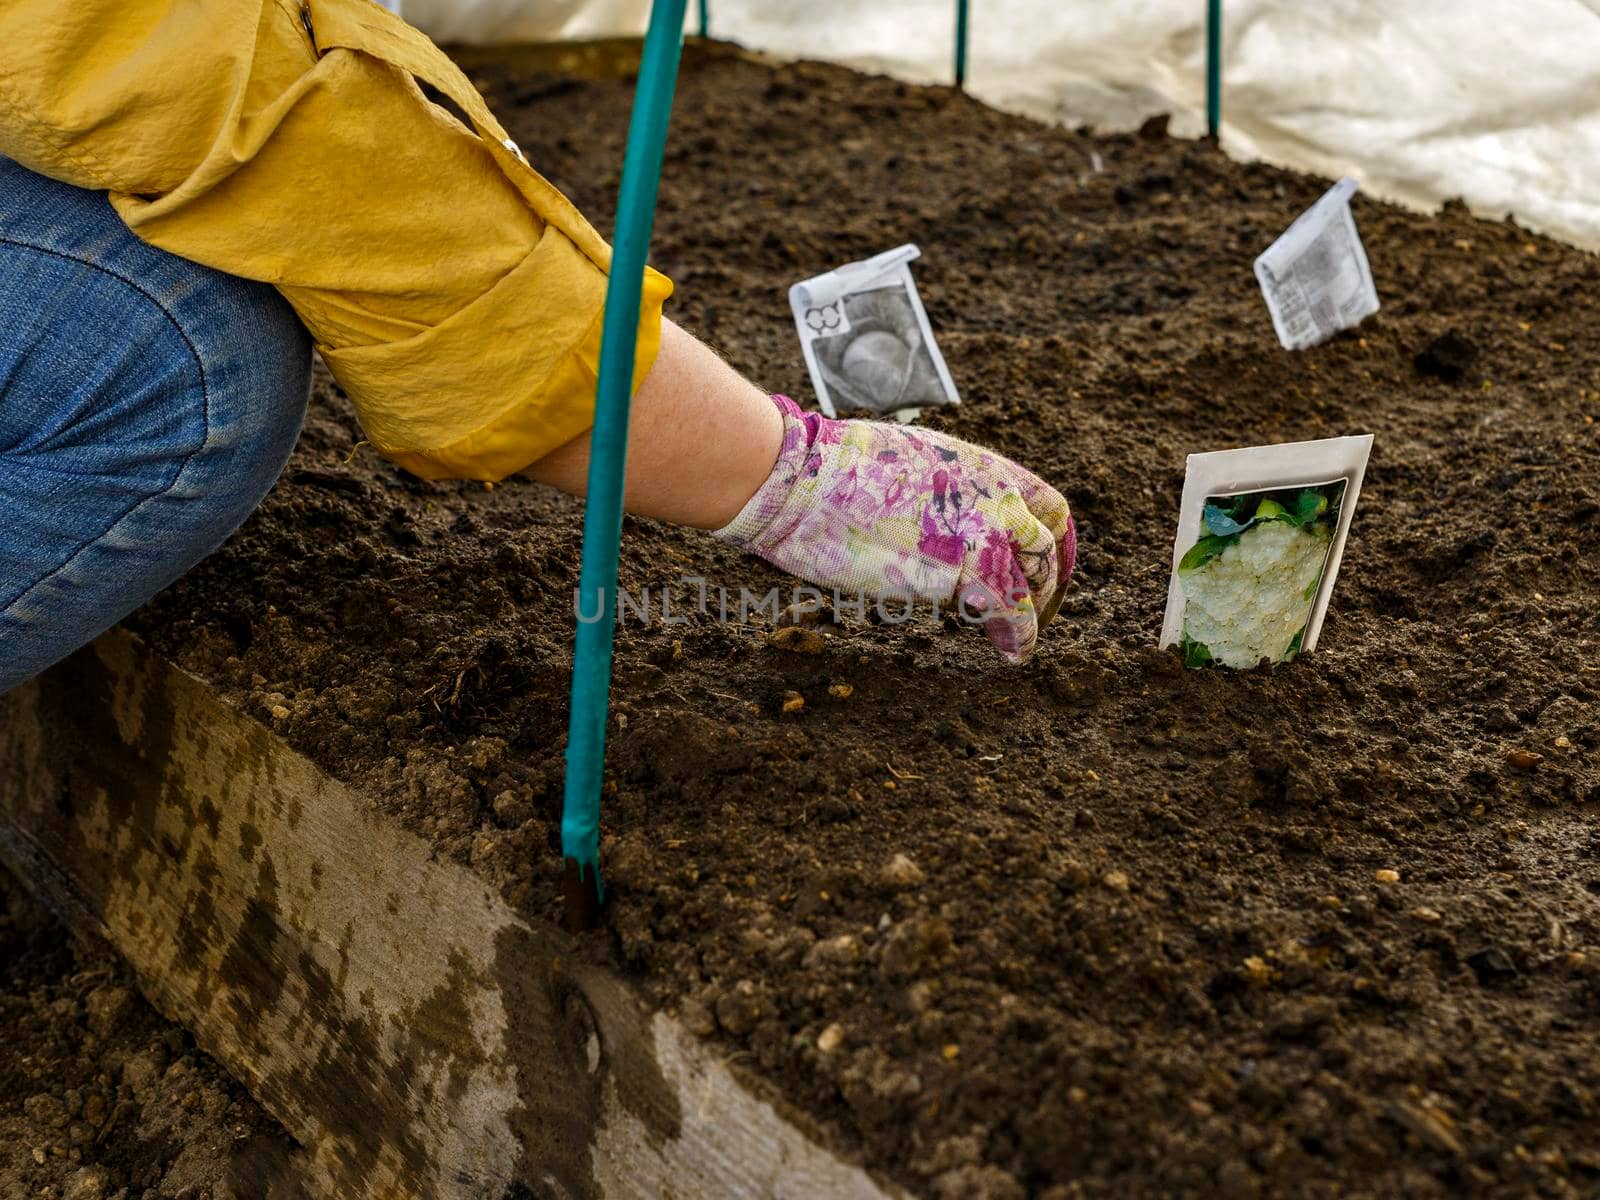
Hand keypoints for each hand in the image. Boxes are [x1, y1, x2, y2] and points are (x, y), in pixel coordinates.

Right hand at [715, 395, 1074, 661]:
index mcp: (982, 468)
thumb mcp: (909, 462)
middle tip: (1033, 605)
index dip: (1050, 540)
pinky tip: (1013, 652)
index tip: (1040, 561)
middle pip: (1046, 549)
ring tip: (1020, 638)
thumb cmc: (834, 471)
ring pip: (1033, 585)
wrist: (808, 481)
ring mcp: (986, 534)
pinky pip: (1012, 613)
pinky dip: (1018, 637)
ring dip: (1031, 615)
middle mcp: (996, 498)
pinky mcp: (968, 572)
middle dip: (1044, 582)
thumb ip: (941, 490)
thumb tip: (935, 514)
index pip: (1048, 506)